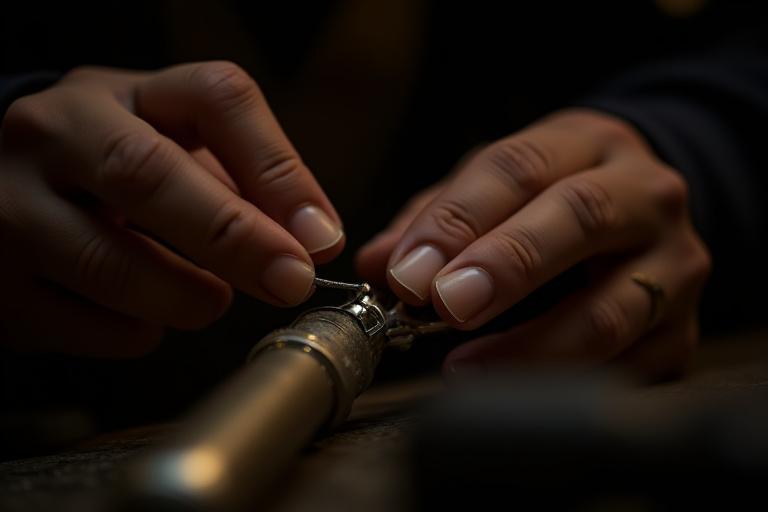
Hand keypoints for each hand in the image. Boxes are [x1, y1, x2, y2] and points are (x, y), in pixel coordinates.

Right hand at [0, 62, 343, 355]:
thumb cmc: (111, 170)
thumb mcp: (171, 149)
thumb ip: (243, 182)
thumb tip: (314, 238)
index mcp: (122, 94)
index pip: (214, 99)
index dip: (278, 170)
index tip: (320, 236)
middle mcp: (54, 135)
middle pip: (149, 175)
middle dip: (235, 238)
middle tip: (290, 281)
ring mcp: (11, 207)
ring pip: (114, 264)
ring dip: (188, 297)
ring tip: (208, 299)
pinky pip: (93, 325)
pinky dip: (141, 331)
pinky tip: (140, 311)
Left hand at [357, 109, 709, 380]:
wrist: (644, 210)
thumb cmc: (554, 197)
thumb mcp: (498, 184)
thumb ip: (436, 219)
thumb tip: (379, 266)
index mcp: (587, 144)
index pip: (519, 168)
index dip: (459, 220)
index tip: (409, 271)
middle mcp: (646, 196)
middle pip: (580, 219)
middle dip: (507, 265)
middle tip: (446, 304)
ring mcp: (674, 266)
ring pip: (610, 310)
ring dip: (531, 345)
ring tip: (464, 367)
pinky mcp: (683, 332)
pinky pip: (626, 366)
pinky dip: (564, 383)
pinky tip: (515, 387)